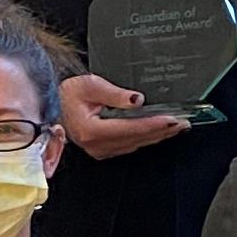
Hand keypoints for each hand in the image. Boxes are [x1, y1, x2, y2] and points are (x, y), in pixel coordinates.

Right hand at [58, 72, 185, 160]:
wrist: (53, 105)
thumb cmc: (67, 94)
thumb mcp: (90, 85)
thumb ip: (115, 94)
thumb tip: (138, 100)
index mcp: (92, 130)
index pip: (130, 128)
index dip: (153, 124)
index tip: (171, 120)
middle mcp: (97, 145)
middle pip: (136, 139)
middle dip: (162, 131)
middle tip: (182, 123)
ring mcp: (100, 150)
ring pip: (135, 144)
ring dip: (157, 136)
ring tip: (176, 127)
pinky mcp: (103, 150)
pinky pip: (129, 145)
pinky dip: (146, 138)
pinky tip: (158, 132)